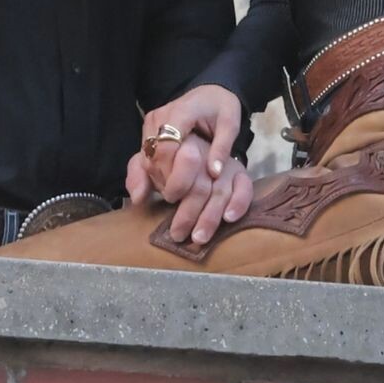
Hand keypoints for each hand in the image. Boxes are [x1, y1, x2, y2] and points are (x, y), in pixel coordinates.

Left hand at [125, 134, 253, 246]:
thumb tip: (138, 197)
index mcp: (183, 145)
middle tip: (178, 234)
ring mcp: (226, 165)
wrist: (191, 152)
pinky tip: (228, 218)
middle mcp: (208, 153)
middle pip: (201, 184)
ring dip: (210, 217)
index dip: (177, 181)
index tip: (168, 198)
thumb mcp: (148, 163)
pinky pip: (245, 189)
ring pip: (221, 191)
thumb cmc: (166, 163)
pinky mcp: (240, 174)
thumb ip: (139, 175)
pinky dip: (239, 203)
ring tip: (199, 237)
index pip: (185, 160)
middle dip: (189, 211)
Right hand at [134, 86, 243, 204]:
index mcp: (180, 113)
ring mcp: (151, 121)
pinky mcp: (148, 128)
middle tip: (179, 198)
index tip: (182, 193)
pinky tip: (164, 184)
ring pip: (146, 157)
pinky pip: (145, 154)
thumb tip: (214, 173)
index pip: (166, 147)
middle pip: (152, 155)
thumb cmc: (221, 107)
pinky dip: (154, 170)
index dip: (172, 173)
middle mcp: (159, 116)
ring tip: (174, 192)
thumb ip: (222, 147)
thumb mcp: (230, 124)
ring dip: (157, 177)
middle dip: (164, 179)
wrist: (210, 91)